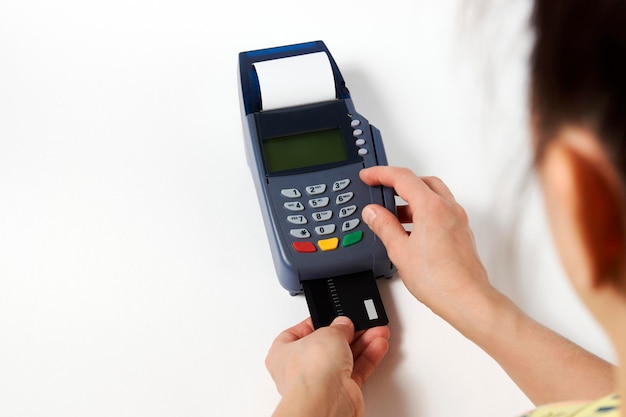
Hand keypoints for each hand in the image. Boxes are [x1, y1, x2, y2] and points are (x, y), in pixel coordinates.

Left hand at [266, 316, 389, 416]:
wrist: (325, 402)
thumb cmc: (310, 372)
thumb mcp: (327, 333)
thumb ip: (338, 327)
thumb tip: (343, 324)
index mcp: (283, 352)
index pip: (299, 332)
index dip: (317, 322)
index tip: (332, 316)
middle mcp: (300, 369)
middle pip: (327, 344)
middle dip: (347, 333)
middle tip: (360, 323)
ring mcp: (321, 381)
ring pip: (344, 357)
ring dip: (362, 343)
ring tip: (376, 331)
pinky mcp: (340, 391)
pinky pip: (356, 370)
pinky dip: (368, 357)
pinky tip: (377, 345)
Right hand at [360, 166, 495, 332]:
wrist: (467, 300)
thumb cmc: (440, 280)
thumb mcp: (400, 251)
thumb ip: (384, 226)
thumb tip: (373, 212)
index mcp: (432, 207)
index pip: (403, 178)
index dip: (381, 174)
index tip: (368, 176)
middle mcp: (449, 209)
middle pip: (421, 181)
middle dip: (399, 182)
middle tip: (380, 188)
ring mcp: (457, 220)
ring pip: (433, 195)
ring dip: (411, 198)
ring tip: (391, 212)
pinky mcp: (461, 233)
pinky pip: (440, 210)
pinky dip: (423, 211)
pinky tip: (410, 228)